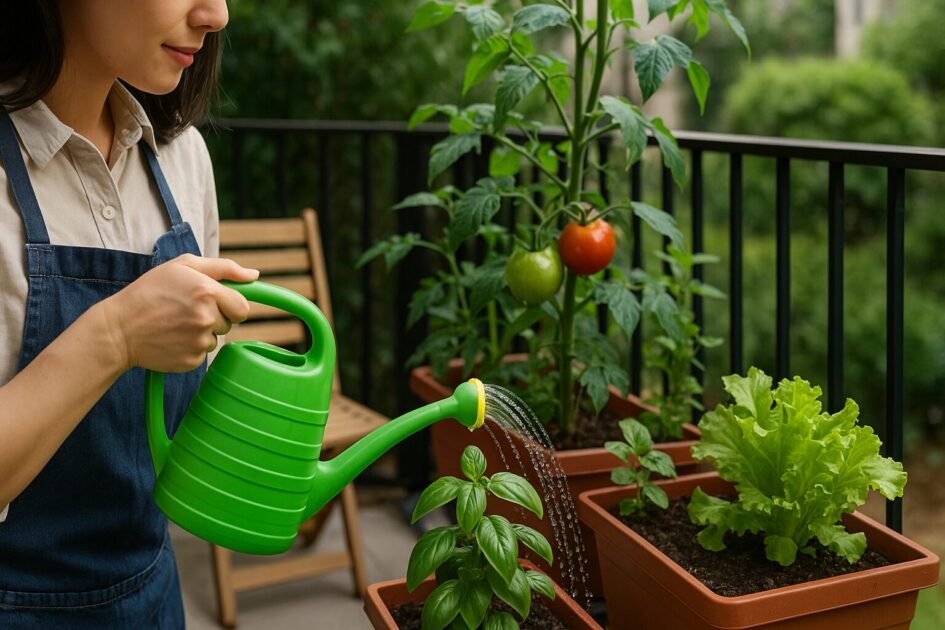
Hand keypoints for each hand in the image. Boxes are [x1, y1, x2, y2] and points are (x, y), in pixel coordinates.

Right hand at [99, 254, 258, 372]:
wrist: (118, 329)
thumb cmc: (149, 292)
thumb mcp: (182, 267)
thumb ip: (223, 268)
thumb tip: (254, 275)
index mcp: (207, 292)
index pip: (242, 307)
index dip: (231, 305)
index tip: (216, 303)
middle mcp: (206, 318)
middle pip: (229, 323)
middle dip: (214, 317)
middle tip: (185, 311)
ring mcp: (199, 342)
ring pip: (215, 338)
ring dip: (201, 332)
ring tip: (174, 324)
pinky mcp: (191, 361)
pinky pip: (202, 354)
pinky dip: (190, 347)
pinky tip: (171, 338)